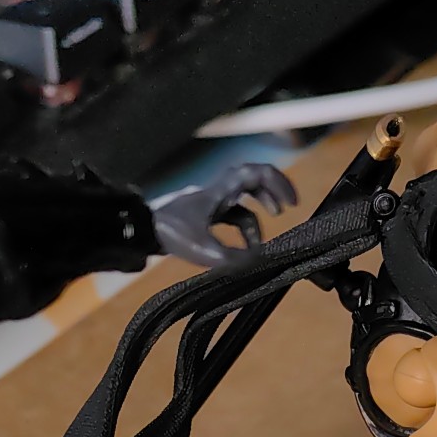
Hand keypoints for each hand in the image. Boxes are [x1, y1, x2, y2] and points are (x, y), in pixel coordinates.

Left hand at [151, 163, 297, 265]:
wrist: (145, 232)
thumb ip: (234, 258)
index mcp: (222, 190)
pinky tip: (249, 248)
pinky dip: (246, 229)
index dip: (278, 183)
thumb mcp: (205, 248)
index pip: (257, 174)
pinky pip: (235, 216)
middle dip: (274, 191)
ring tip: (274, 220)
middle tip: (289, 207)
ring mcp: (214, 202)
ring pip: (246, 198)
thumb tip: (260, 263)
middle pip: (255, 180)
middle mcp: (221, 191)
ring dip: (262, 209)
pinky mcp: (209, 214)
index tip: (291, 204)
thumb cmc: (173, 233)